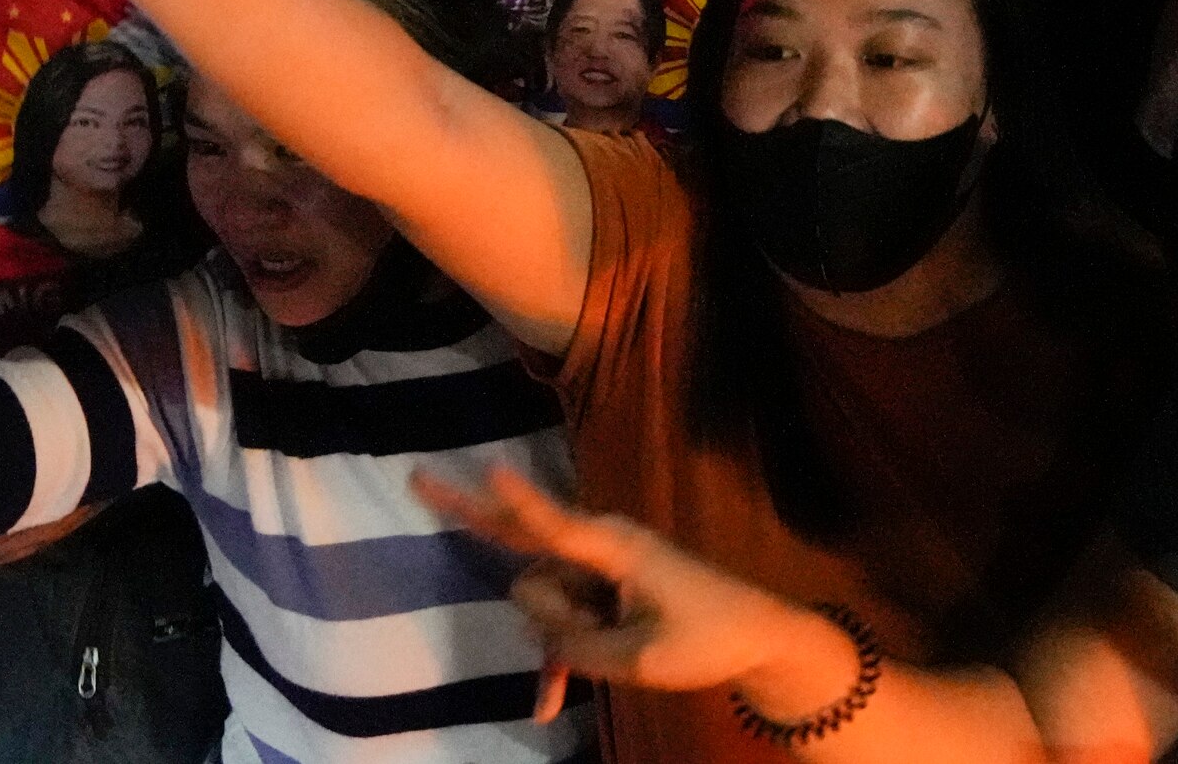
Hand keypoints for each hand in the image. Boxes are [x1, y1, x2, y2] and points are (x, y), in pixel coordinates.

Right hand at [419, 461, 857, 725]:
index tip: (491, 466)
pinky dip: (560, 660)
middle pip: (531, 560)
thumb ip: (574, 640)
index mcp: (615, 550)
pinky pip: (565, 621)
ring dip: (558, 639)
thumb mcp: (636, 658)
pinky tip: (545, 712)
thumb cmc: (705, 641)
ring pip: (546, 602)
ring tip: (612, 661)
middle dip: (522, 586)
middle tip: (419, 482)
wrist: (758, 638)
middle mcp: (602, 546)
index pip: (554, 525)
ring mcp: (601, 568)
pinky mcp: (605, 590)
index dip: (518, 501)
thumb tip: (530, 616)